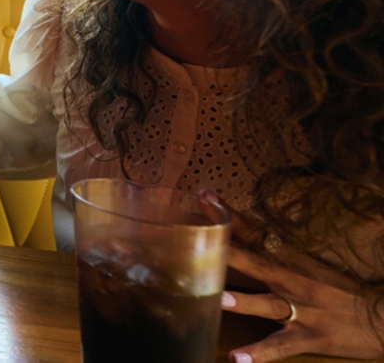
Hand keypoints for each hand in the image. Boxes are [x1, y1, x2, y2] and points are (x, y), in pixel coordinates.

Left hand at [202, 192, 382, 361]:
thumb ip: (278, 255)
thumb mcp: (313, 266)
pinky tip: (237, 358)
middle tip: (199, 240)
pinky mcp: (311, 337)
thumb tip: (244, 236)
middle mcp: (295, 282)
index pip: (257, 234)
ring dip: (244, 302)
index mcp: (294, 262)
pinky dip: (260, 353)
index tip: (203, 197)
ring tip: (219, 300)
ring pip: (267, 304)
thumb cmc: (344, 291)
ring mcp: (303, 310)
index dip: (231, 216)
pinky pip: (281, 346)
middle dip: (228, 252)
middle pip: (257, 264)